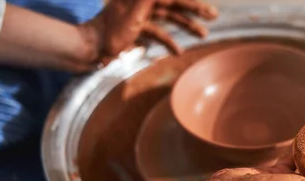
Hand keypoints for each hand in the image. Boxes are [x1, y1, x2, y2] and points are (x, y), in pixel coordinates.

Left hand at [82, 0, 217, 65]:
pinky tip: (178, 51)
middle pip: (173, 4)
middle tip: (214, 15)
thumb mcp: (134, 13)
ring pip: (168, 19)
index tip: (206, 7)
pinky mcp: (137, 30)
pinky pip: (157, 34)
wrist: (91, 49)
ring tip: (204, 34)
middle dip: (194, 10)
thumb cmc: (110, 33)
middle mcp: (142, 2)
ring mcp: (140, 16)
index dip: (190, 1)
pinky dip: (168, 42)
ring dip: (186, 27)